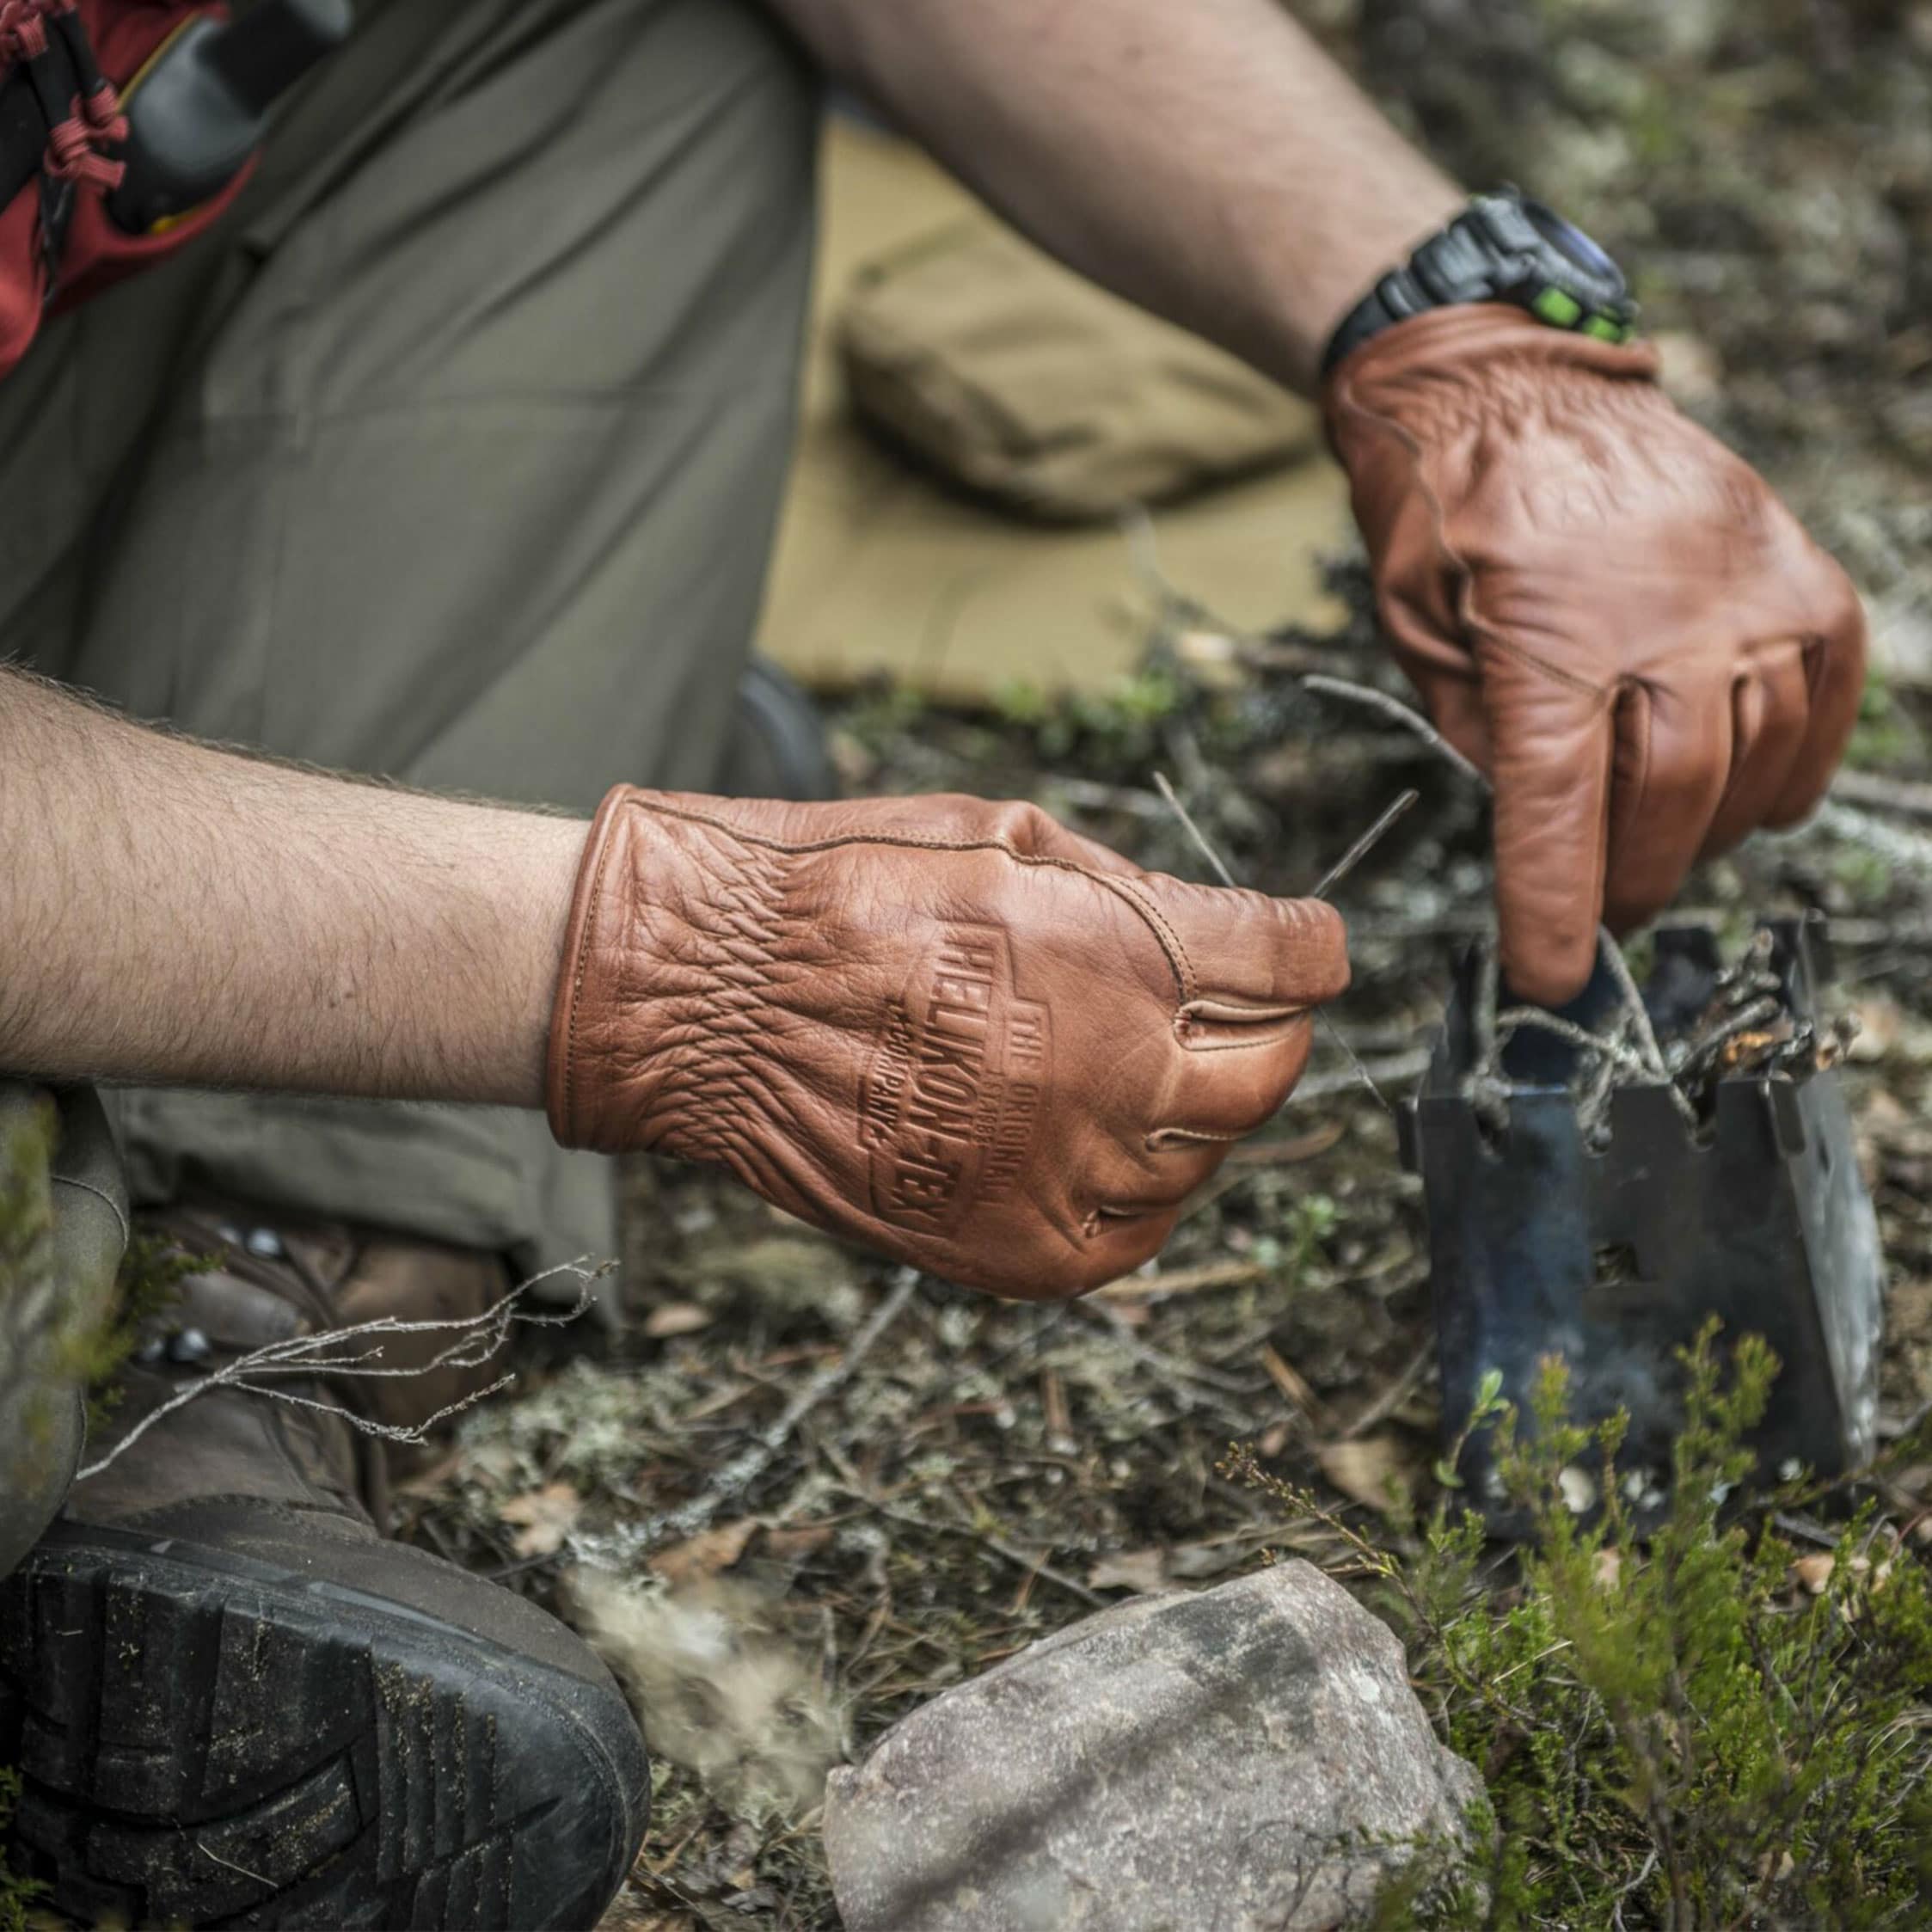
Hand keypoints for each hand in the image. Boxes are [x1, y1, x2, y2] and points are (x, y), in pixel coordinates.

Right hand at [546, 788, 1347, 1297]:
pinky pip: (1132, 1237)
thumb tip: (1205, 928)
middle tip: (1238, 1016)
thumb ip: (1125, 889)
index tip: (1305, 949)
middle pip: (1268, 1072)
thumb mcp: (998, 834)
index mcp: (1123, 953)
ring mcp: (1067, 1172)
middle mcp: (1116, 1072)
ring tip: (1126, 1072)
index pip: (1292, 961)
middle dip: (1268, 1034)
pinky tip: (1097, 1147)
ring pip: (1202, 1158)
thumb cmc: (838, 894)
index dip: (1308, 949)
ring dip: (1189, 1111)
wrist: (704, 1002)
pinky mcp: (1014, 1250)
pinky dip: (1139, 1193)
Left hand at [1325, 306, 1865, 1005]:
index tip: (1552, 979)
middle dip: (1637, 878)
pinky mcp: (1794, 565)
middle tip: (1611, 917)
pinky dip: (1795, 761)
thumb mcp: (1418, 632)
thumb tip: (1553, 824)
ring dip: (1712, 831)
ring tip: (1669, 856)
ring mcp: (1743, 582)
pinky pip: (1823, 689)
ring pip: (1754, 753)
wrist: (1507, 377)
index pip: (1557, 808)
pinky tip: (1757, 799)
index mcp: (1545, 633)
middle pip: (1671, 792)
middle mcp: (1662, 611)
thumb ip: (1485, 732)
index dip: (1556, 908)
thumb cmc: (1444, 513)